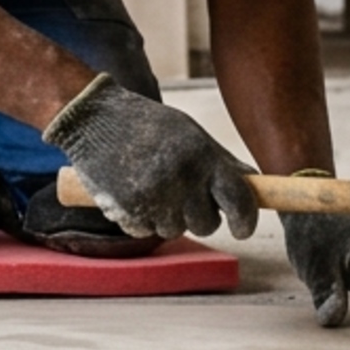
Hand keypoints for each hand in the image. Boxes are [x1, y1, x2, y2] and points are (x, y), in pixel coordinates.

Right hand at [42, 75, 259, 240]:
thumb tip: (253, 186)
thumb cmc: (149, 126)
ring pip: (174, 230)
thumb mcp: (192, 135)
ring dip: (165, 216)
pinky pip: (144, 231)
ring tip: (150, 184)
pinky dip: (139, 218)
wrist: (96, 118)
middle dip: (197, 215)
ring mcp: (154, 197)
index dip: (246, 221)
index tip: (242, 229)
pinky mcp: (127, 210)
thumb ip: (221, 162)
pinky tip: (130, 191)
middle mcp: (182, 178)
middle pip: (206, 224)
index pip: (240, 200)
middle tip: (179, 192)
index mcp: (203, 157)